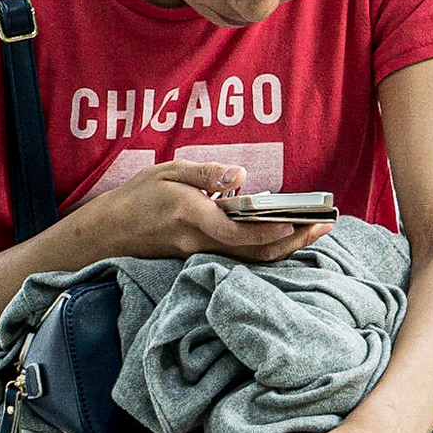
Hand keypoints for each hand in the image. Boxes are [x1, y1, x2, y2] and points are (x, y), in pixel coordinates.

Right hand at [82, 160, 333, 263]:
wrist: (108, 234)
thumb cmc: (138, 198)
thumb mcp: (166, 172)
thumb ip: (204, 173)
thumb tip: (240, 175)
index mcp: (190, 215)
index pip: (235, 231)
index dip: (267, 230)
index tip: (294, 222)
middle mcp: (199, 242)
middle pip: (254, 251)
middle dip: (292, 241)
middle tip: (324, 226)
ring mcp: (202, 256)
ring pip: (252, 258)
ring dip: (287, 246)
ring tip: (316, 230)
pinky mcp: (204, 260)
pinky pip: (242, 259)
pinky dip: (269, 249)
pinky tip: (290, 237)